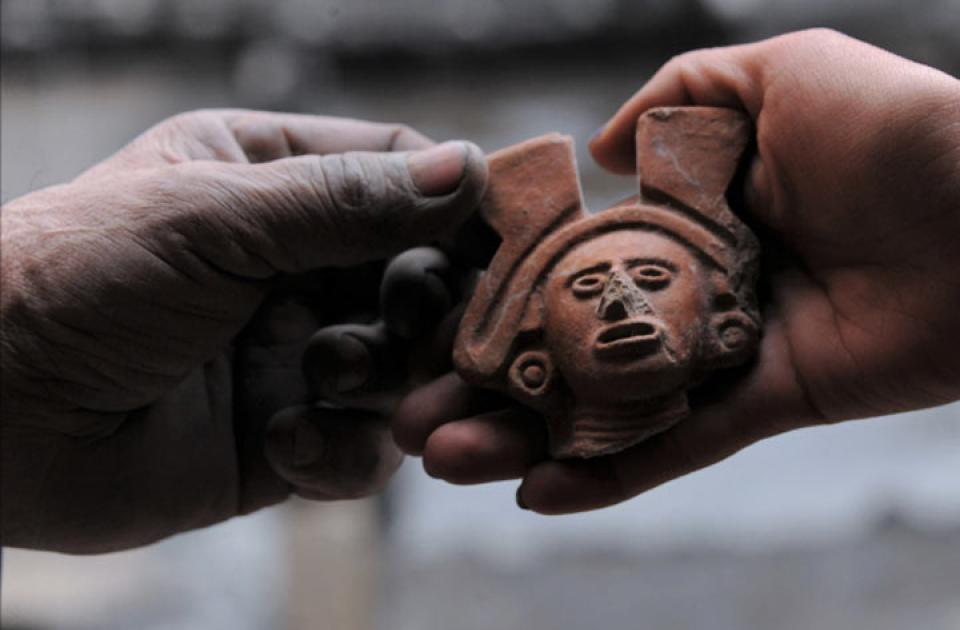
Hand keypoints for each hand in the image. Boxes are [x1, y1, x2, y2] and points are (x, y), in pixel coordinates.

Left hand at [0, 109, 486, 550]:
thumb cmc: (73, 283)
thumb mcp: (212, 217)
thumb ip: (346, 200)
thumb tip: (469, 172)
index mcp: (272, 181)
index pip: (402, 175)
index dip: (458, 204)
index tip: (503, 238)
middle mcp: (295, 266)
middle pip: (423, 279)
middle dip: (428, 312)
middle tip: (417, 330)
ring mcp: (293, 354)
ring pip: (405, 371)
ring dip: (381, 382)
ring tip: (325, 382)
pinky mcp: (284, 440)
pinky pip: (362, 453)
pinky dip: (339, 453)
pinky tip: (280, 443)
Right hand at [393, 31, 959, 512]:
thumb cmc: (899, 127)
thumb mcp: (776, 75)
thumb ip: (677, 100)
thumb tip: (601, 150)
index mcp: (691, 212)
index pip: (571, 258)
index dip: (499, 293)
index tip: (429, 321)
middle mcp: (699, 284)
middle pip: (575, 341)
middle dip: (491, 381)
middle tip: (412, 418)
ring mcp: (730, 348)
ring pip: (612, 402)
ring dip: (529, 436)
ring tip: (447, 460)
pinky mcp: (772, 399)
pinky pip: (681, 442)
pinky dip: (612, 470)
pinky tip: (541, 492)